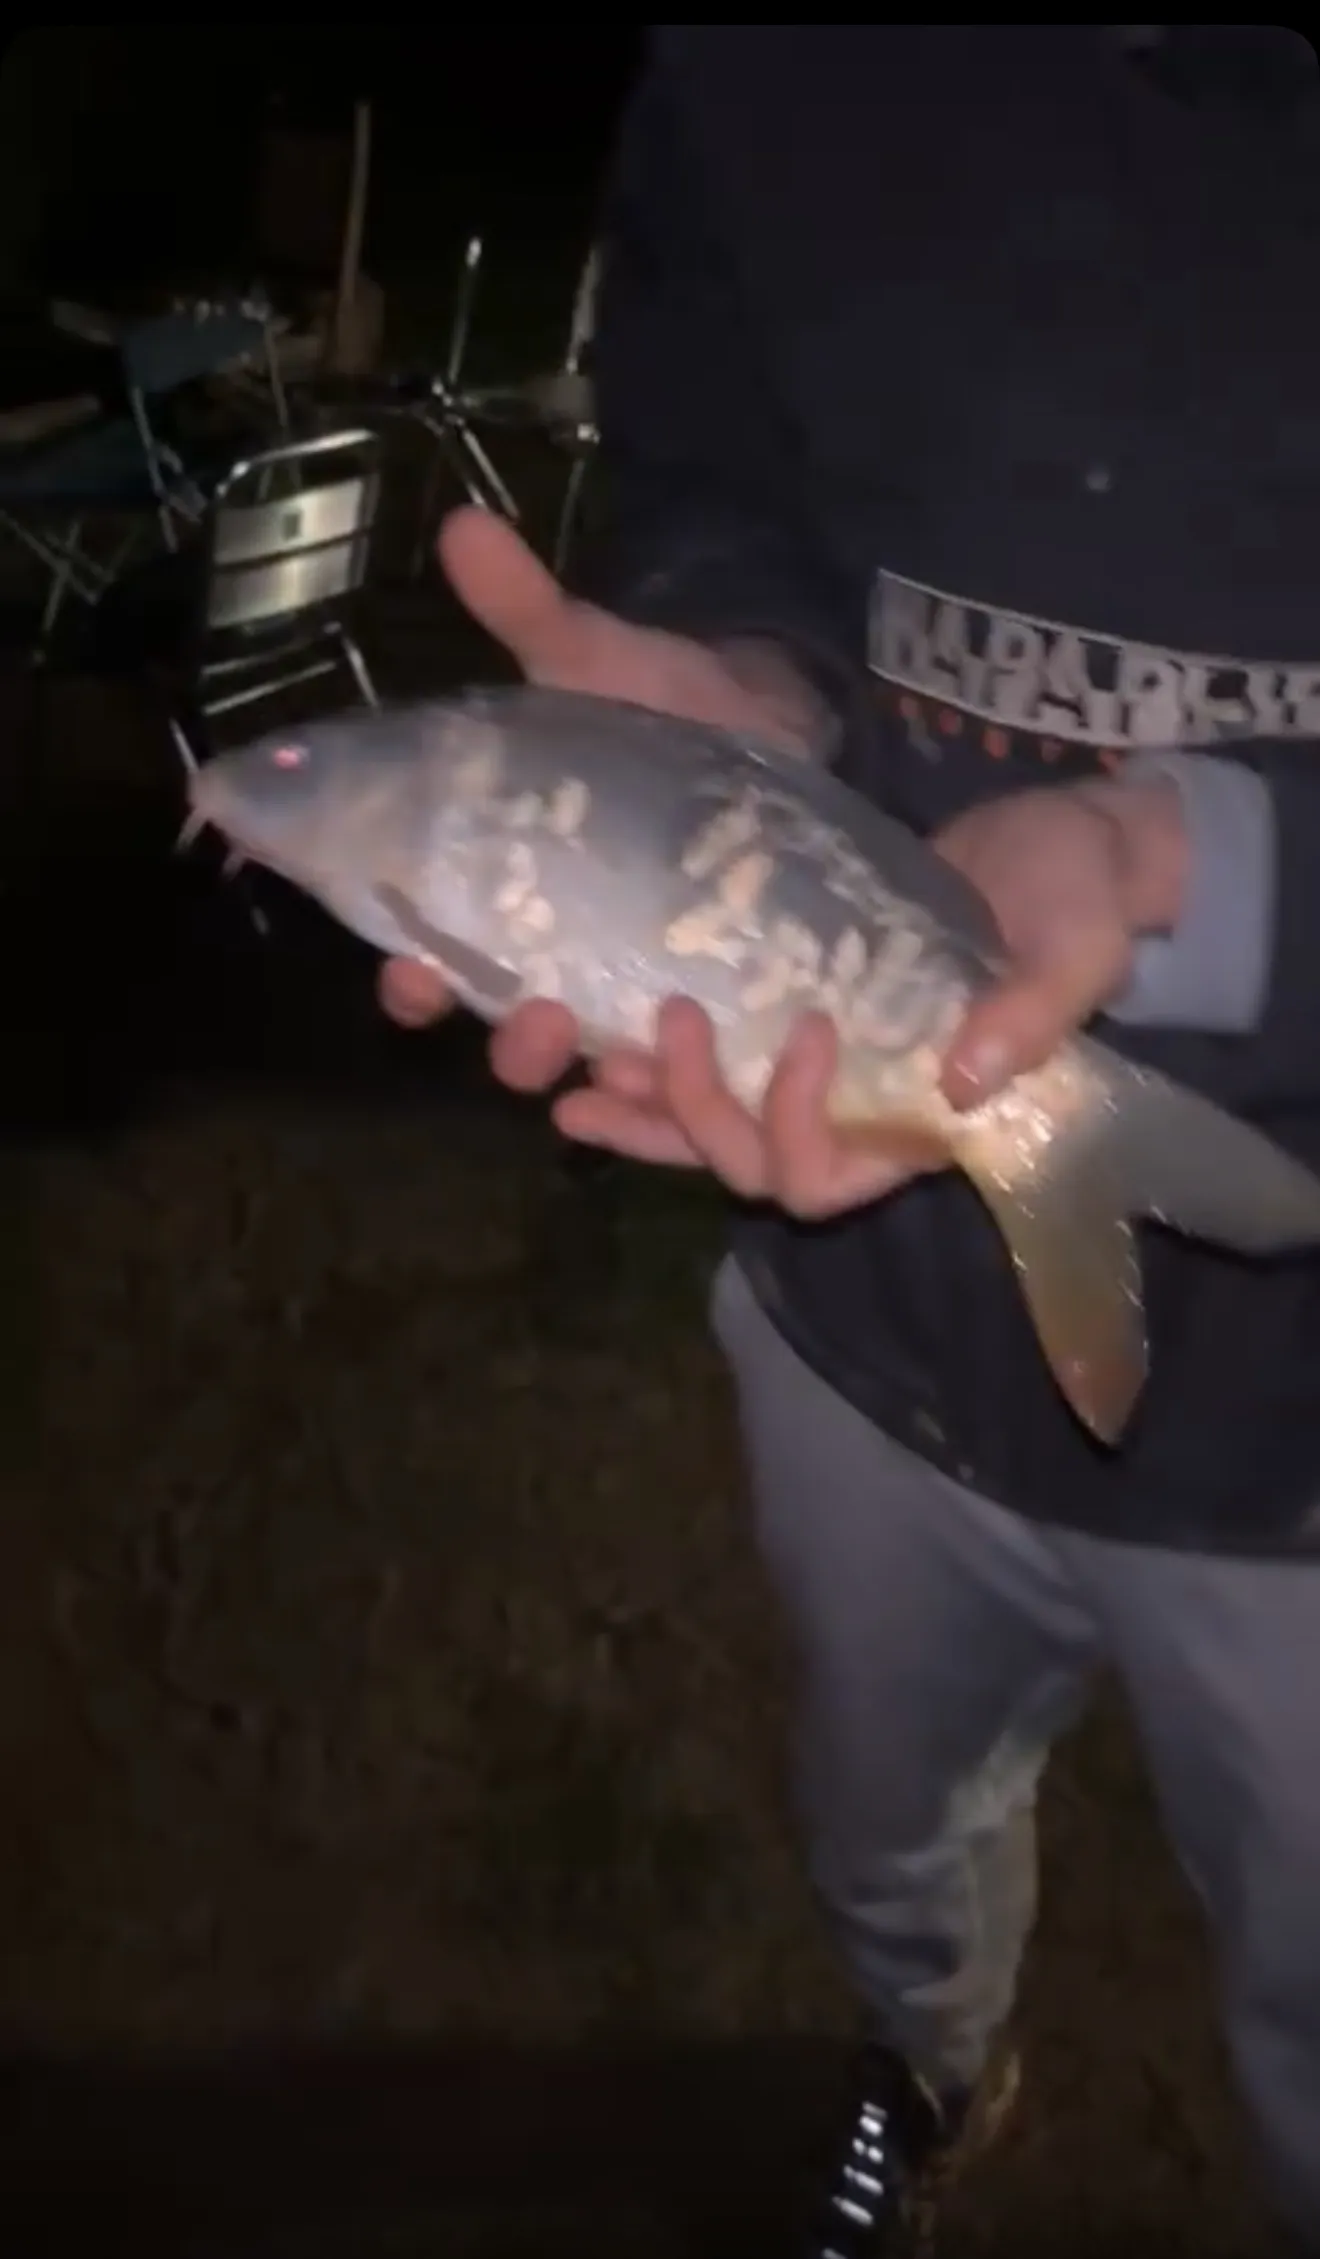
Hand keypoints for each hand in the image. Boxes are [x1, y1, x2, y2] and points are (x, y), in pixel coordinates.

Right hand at [380, 503, 830, 1073]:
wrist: (786, 733)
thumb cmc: (672, 711)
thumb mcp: (600, 664)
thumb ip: (530, 614)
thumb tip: (461, 523)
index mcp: (507, 894)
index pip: (430, 960)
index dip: (409, 979)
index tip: (406, 972)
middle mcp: (563, 958)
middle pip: (505, 1032)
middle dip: (504, 1040)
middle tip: (524, 1014)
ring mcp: (640, 993)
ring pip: (590, 1068)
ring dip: (578, 1067)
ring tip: (590, 1039)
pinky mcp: (721, 1011)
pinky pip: (681, 1087)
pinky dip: (662, 1100)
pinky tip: (658, 1085)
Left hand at [529, 772, 1186, 1222]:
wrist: (1050, 843)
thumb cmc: (1075, 896)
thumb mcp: (1077, 943)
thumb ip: (1036, 1011)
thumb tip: (965, 1080)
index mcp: (921, 1122)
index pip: (831, 1178)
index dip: (801, 1125)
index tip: (812, 1027)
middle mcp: (853, 1116)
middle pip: (748, 1164)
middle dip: (698, 1111)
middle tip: (668, 1023)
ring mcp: (809, 1074)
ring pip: (704, 1135)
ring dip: (640, 1114)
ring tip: (571, 1082)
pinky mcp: (775, 1016)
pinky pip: (698, 1071)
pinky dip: (638, 1078)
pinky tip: (580, 1056)